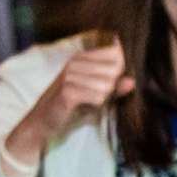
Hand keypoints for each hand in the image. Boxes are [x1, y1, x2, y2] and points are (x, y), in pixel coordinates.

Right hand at [9, 41, 132, 162]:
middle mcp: (75, 62)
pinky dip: (95, 105)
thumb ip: (115, 87)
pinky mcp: (67, 90)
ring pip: (107, 85)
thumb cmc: (73, 107)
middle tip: (95, 95)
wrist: (44, 122)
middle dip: (111, 87)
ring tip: (87, 101)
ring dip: (102, 98)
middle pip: (115, 70)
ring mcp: (70, 75)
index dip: (119, 70)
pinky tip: (82, 106)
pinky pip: (98, 97)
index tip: (109, 81)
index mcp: (82, 57)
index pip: (116, 53)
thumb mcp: (98, 95)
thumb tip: (132, 82)